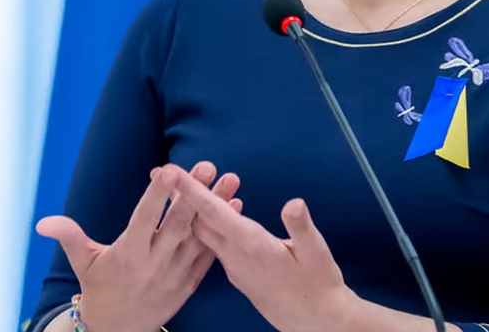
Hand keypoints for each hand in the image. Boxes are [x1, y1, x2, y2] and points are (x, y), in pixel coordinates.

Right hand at [36, 161, 241, 331]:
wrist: (118, 331)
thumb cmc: (99, 289)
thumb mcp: (83, 264)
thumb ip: (70, 237)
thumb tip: (43, 222)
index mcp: (128, 254)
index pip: (145, 219)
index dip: (157, 195)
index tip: (169, 170)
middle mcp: (154, 262)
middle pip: (178, 223)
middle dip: (194, 193)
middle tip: (206, 165)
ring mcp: (175, 273)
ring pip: (199, 236)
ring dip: (216, 208)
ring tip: (230, 180)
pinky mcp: (189, 281)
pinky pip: (209, 253)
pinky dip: (222, 231)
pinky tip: (235, 206)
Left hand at [172, 170, 358, 331]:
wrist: (314, 322)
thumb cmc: (319, 286)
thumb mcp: (317, 254)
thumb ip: (302, 227)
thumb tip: (293, 203)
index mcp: (251, 245)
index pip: (213, 213)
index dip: (191, 190)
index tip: (171, 171)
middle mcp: (235, 256)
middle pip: (198, 222)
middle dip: (183, 196)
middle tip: (169, 172)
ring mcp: (234, 267)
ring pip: (205, 234)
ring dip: (196, 209)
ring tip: (188, 186)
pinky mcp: (239, 274)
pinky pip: (215, 244)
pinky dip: (210, 224)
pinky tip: (215, 214)